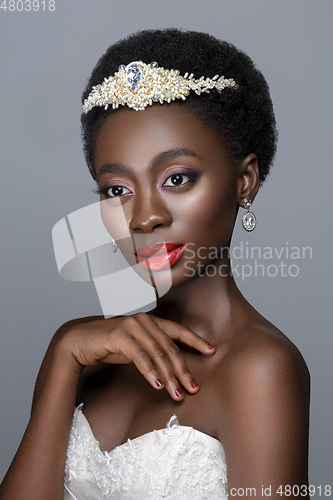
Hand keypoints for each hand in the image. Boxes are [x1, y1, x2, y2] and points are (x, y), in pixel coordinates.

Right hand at [56, 312, 215, 400]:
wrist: (79, 341)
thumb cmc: (109, 345)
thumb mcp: (136, 346)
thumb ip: (153, 349)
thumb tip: (173, 367)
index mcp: (150, 320)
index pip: (178, 330)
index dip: (195, 340)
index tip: (211, 351)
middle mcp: (144, 320)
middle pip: (170, 347)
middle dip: (183, 370)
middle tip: (194, 388)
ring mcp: (132, 326)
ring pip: (158, 354)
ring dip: (169, 376)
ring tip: (178, 394)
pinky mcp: (119, 335)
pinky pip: (140, 356)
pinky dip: (150, 372)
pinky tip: (157, 385)